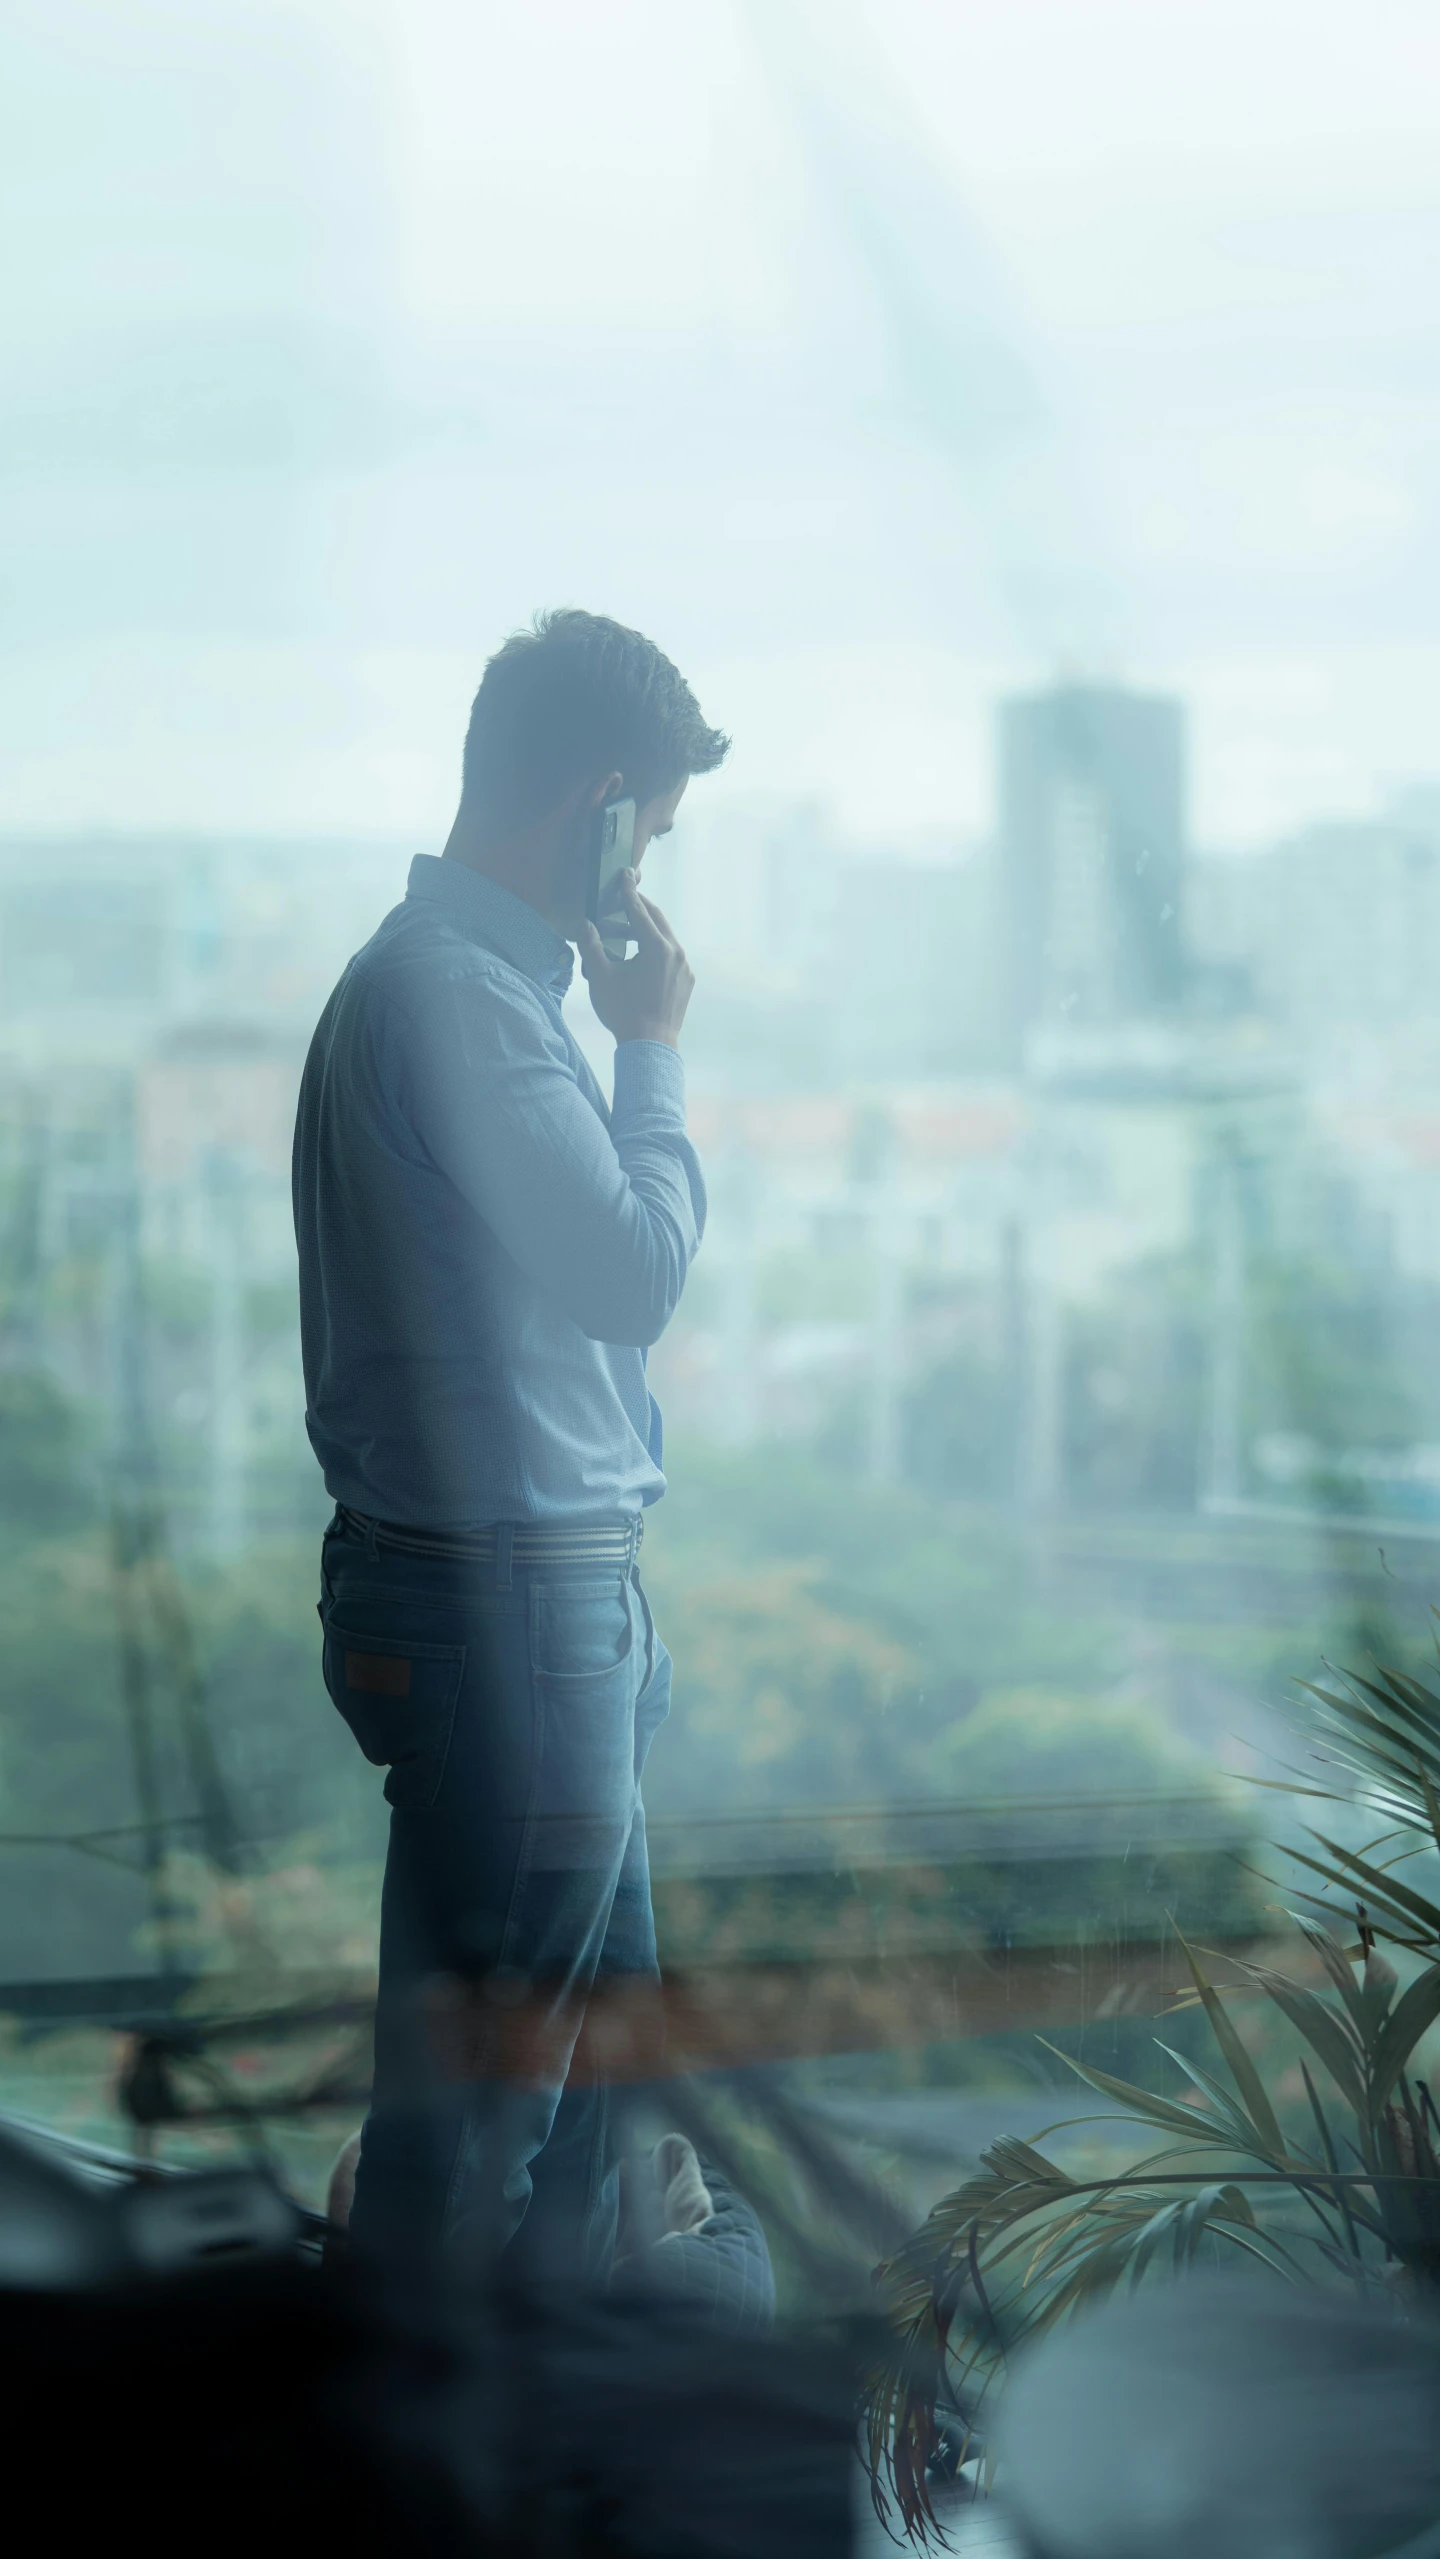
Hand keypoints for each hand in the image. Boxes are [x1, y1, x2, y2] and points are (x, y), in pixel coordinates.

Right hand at [579, 873, 694, 1048]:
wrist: (650, 1046)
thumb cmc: (623, 1012)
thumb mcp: (601, 977)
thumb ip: (592, 946)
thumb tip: (586, 925)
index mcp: (657, 947)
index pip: (639, 911)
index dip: (628, 892)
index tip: (625, 874)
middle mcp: (676, 952)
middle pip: (657, 919)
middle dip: (638, 907)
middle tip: (624, 896)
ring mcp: (684, 967)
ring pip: (665, 937)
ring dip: (645, 930)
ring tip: (623, 932)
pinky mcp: (686, 980)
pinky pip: (671, 955)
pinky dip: (655, 948)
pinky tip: (639, 957)